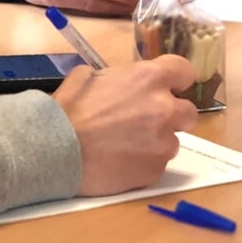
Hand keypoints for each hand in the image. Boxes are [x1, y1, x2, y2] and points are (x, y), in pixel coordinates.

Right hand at [54, 55, 198, 195]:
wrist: (53, 150)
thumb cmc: (66, 109)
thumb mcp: (88, 76)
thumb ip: (117, 77)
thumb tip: (122, 84)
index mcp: (149, 78)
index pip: (185, 72)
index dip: (176, 80)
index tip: (169, 87)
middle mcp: (164, 109)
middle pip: (189, 112)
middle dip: (171, 115)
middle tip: (146, 120)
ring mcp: (163, 143)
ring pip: (173, 141)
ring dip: (156, 141)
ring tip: (125, 145)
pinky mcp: (155, 171)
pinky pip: (157, 164)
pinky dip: (143, 162)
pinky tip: (119, 161)